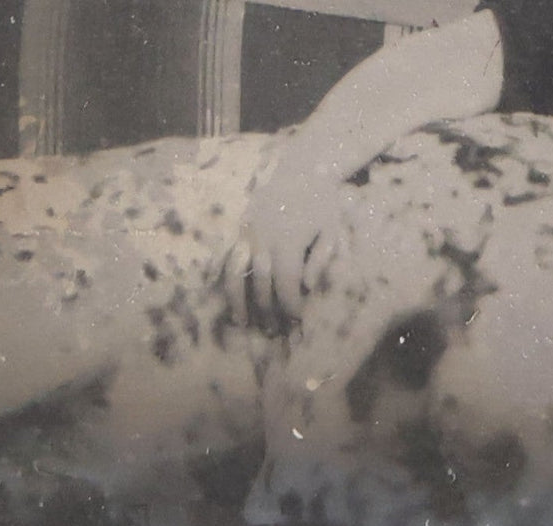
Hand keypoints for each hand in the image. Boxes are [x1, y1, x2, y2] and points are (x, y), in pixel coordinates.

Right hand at [237, 145, 344, 325]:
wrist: (302, 166)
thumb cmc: (323, 202)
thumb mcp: (331, 230)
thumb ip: (320, 260)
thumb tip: (307, 287)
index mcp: (288, 244)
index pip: (286, 287)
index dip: (290, 308)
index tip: (296, 324)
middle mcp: (264, 241)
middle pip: (262, 286)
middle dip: (268, 312)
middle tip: (273, 332)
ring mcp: (249, 233)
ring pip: (237, 273)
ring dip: (238, 300)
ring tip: (242, 321)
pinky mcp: (241, 226)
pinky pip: (226, 253)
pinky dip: (221, 272)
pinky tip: (220, 290)